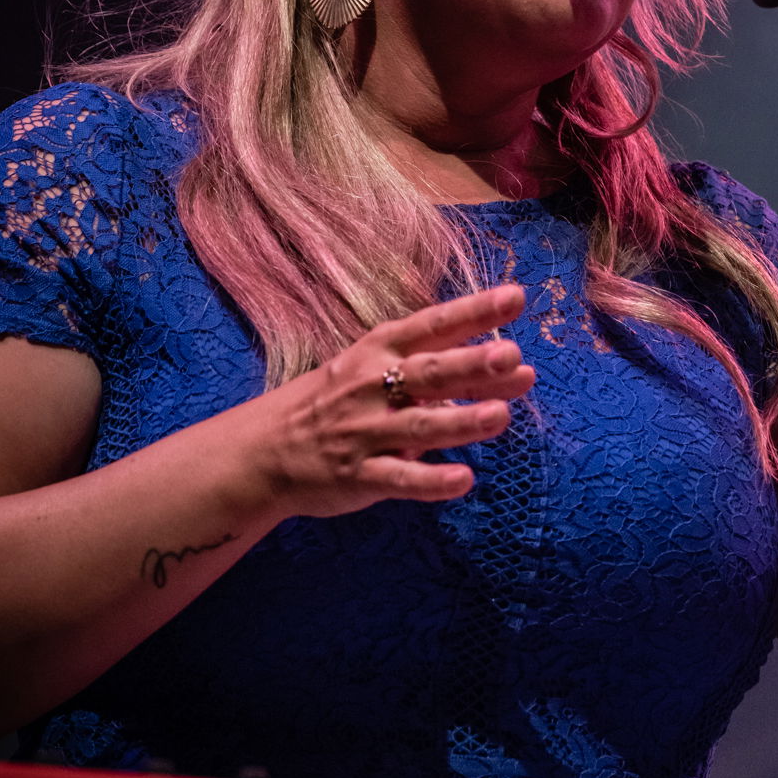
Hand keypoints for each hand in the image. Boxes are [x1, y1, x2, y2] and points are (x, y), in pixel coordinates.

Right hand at [257, 283, 533, 516]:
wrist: (263, 450)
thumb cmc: (333, 401)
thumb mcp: (373, 367)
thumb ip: (439, 365)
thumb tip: (511, 366)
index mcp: (379, 350)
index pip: (433, 325)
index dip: (474, 310)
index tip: (515, 297)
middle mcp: (372, 385)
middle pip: (429, 373)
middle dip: (470, 364)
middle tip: (512, 357)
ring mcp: (364, 431)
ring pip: (420, 426)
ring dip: (460, 421)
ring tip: (501, 416)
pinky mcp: (358, 475)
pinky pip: (399, 478)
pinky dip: (431, 480)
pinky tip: (463, 480)